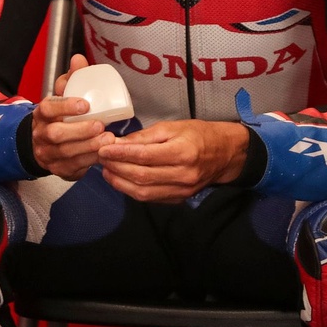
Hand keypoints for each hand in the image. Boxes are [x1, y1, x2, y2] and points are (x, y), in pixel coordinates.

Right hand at [32, 54, 116, 180]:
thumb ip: (71, 79)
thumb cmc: (56, 118)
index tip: (85, 104)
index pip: (48, 108)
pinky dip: (89, 162)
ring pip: (66, 153)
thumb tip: (79, 60)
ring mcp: (48, 154)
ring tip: (108, 140)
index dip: (65, 106)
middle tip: (100, 125)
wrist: (39, 144)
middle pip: (56, 134)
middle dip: (80, 131)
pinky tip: (103, 155)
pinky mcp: (59, 170)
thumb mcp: (60, 97)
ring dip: (89, 147)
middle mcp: (41, 135)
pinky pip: (73, 168)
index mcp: (42, 114)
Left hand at [97, 120, 248, 202]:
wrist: (226, 154)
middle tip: (101, 159)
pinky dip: (133, 190)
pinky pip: (151, 198)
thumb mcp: (172, 127)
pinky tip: (121, 181)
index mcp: (182, 152)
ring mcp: (182, 190)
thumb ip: (144, 137)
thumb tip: (118, 143)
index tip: (102, 149)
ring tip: (107, 171)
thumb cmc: (198, 134)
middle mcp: (183, 175)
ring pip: (144, 192)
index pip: (144, 156)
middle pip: (141, 176)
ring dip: (120, 183)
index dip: (120, 154)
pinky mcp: (180, 199)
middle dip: (116, 168)